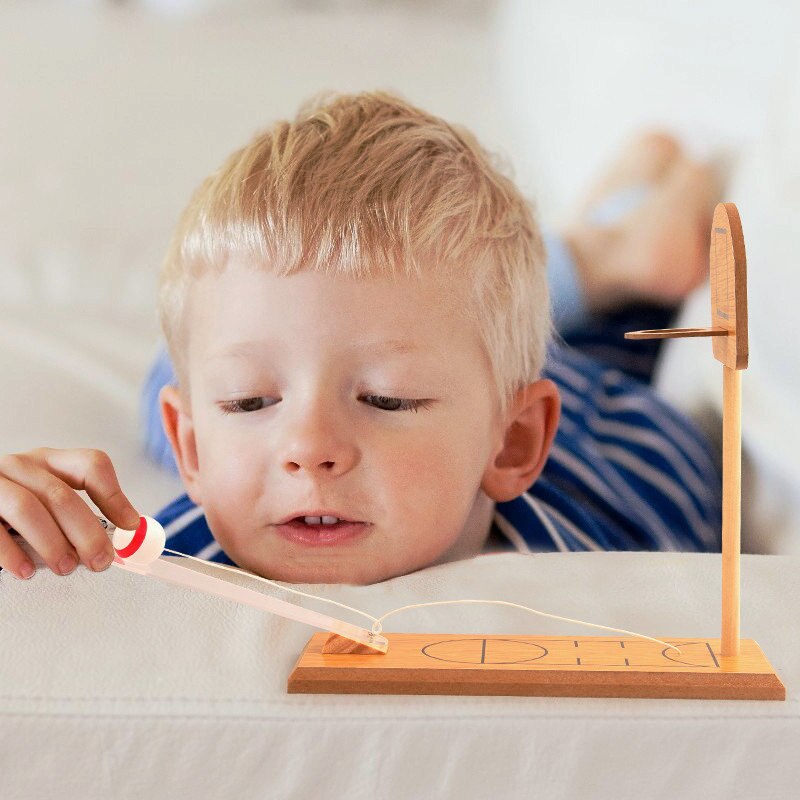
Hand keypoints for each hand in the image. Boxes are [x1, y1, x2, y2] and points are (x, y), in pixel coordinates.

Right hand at [0, 447, 140, 579]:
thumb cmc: (14, 505)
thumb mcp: (47, 497)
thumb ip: (77, 511)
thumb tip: (121, 537)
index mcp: (51, 461)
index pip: (91, 465)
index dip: (114, 495)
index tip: (130, 525)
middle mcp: (23, 466)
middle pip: (62, 495)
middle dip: (86, 532)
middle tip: (100, 560)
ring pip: (28, 508)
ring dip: (52, 542)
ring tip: (66, 567)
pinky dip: (12, 553)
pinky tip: (26, 571)